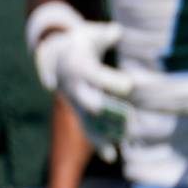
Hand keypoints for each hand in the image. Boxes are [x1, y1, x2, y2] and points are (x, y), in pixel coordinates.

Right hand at [36, 20, 130, 160]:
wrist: (54, 56)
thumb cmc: (80, 41)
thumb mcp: (90, 33)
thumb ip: (105, 34)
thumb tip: (118, 31)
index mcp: (79, 66)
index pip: (97, 77)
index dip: (114, 82)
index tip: (131, 85)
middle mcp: (75, 87)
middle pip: (92, 103)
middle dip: (113, 112)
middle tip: (133, 119)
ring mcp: (75, 101)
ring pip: (91, 120)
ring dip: (110, 130)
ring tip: (128, 136)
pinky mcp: (78, 111)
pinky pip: (87, 128)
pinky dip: (98, 142)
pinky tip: (112, 156)